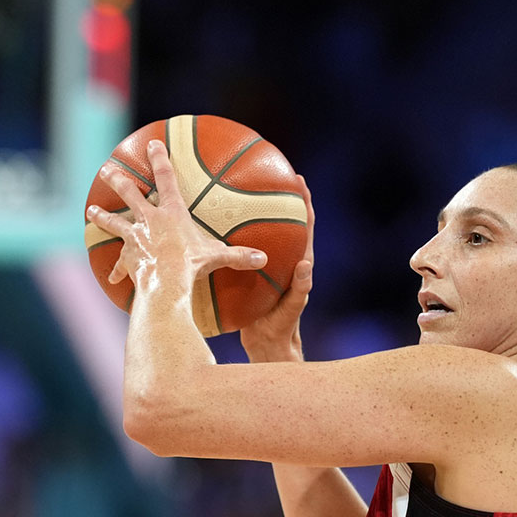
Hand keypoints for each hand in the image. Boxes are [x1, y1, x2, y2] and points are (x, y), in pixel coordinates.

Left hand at [85, 140, 268, 287]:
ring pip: (114, 222)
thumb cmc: (192, 265)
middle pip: (129, 192)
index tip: (153, 144)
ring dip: (102, 216)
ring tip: (90, 211)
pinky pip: (120, 262)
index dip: (159, 159)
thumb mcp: (217, 257)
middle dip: (118, 179)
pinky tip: (112, 276)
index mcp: (171, 213)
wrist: (166, 283)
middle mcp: (149, 220)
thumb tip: (263, 259)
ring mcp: (134, 237)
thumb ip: (239, 256)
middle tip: (106, 169)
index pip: (165, 178)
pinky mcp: (127, 257)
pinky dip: (117, 269)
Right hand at [240, 176, 314, 362]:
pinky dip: (229, 237)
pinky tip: (211, 227)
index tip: (299, 180)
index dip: (305, 203)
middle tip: (268, 172)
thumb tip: (306, 264)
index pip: (304, 227)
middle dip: (278, 197)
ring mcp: (263, 265)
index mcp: (296, 263)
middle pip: (282, 221)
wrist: (265, 343)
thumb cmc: (282, 327)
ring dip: (250, 212)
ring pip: (258, 233)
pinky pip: (238, 250)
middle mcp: (281, 259)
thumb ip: (300, 288)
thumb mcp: (291, 307)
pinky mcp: (248, 274)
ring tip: (236, 190)